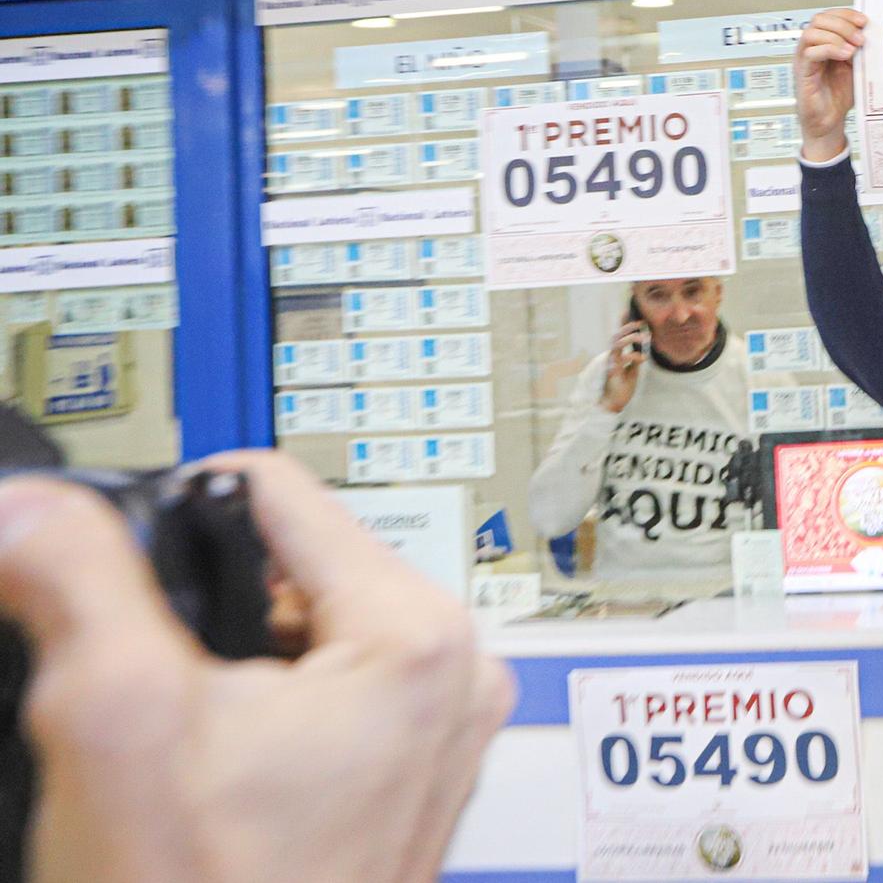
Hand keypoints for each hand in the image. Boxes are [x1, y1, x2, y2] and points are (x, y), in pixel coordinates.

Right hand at [0, 451, 514, 882]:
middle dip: (200, 608)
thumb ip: (76, 582)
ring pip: (300, 633)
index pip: (280, 490)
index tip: (118, 558)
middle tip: (146, 683)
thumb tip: (34, 505)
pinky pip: (324, 696)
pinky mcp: (412, 775)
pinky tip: (212, 775)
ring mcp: (441, 730)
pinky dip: (259, 714)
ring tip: (178, 742)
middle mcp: (457, 674)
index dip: (176, 510)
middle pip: (293, 565)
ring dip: (225, 666)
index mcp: (418, 636)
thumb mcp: (117, 722)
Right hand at [600, 320, 648, 412]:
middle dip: (627, 327)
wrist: (613, 404)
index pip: (619, 337)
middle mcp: (611, 357)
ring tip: (644, 337)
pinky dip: (634, 356)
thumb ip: (635, 360)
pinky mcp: (612, 371)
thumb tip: (642, 350)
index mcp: (616, 355)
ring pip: (616, 344)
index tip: (636, 318)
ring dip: (631, 338)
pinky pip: (622, 359)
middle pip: (616, 336)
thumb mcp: (632, 371)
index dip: (625, 326)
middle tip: (641, 323)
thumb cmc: (621, 388)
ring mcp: (610, 363)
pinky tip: (643, 357)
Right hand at [794, 8, 865, 162]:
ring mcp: (804, 59)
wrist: (828, 121)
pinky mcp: (802, 72)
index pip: (829, 16)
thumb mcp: (854, 67)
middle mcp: (811, 47)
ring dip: (836, 35)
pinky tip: (845, 55)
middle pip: (819, 19)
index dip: (846, 14)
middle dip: (842, 23)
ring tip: (854, 47)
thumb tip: (871, 33)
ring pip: (811, 32)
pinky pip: (810, 52)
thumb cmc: (838, 96)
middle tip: (860, 37)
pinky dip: (829, 49)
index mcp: (823, 42)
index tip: (864, 21)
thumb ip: (858, 50)